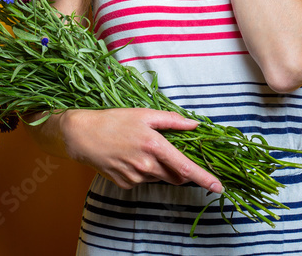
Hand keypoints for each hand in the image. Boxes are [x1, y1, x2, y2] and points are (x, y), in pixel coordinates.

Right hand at [62, 108, 223, 192]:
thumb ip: (172, 121)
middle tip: (171, 152)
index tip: (219, 188)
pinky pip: (144, 180)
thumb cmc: (114, 120)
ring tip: (143, 149)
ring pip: (160, 178)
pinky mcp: (125, 184)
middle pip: (176, 176)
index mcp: (155, 145)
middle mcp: (147, 165)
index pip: (186, 167)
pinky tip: (130, 157)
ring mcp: (135, 177)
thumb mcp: (144, 114)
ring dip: (161, 168)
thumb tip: (195, 125)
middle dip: (181, 169)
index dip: (204, 178)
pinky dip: (144, 171)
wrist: (82, 135)